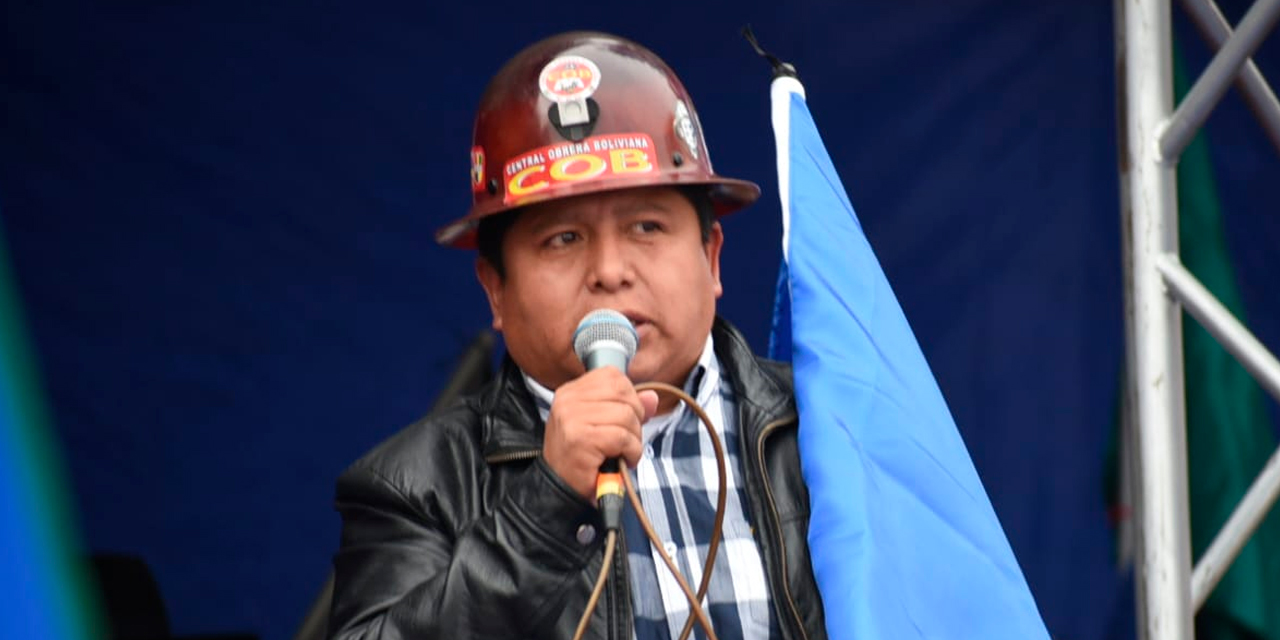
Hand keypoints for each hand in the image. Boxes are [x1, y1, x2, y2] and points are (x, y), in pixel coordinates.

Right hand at [542, 367, 659, 501]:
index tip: (626, 417)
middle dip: (635, 417)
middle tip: (628, 438)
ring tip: (624, 452)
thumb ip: (627, 407)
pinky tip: (623, 460)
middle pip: (622, 392)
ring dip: (634, 438)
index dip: (629, 395)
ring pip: (626, 415)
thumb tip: (652, 397)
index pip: (611, 375)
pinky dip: (631, 451)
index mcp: (571, 391)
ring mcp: (572, 417)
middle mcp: (568, 399)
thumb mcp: (603, 426)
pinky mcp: (581, 437)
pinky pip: (622, 437)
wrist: (559, 488)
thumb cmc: (581, 457)